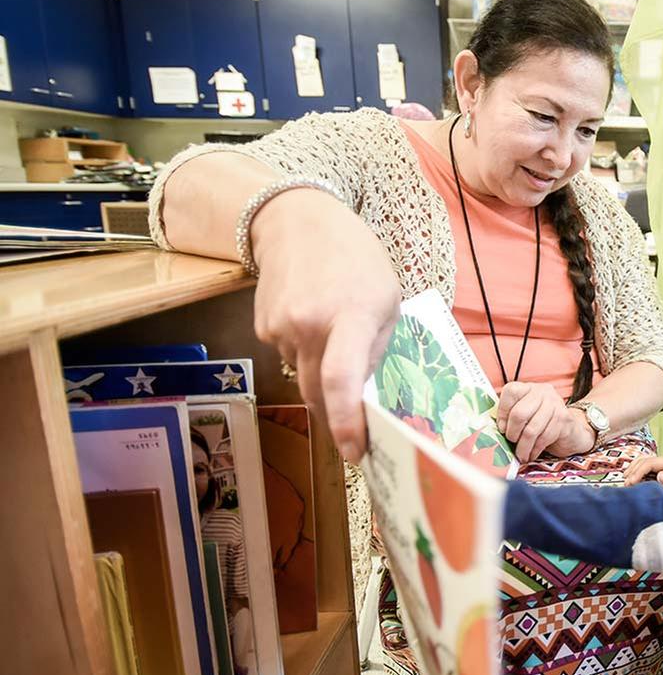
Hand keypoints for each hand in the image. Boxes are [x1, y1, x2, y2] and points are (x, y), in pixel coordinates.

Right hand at [252, 189, 400, 462]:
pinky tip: (313, 324)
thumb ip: (379, 348)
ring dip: (322, 376)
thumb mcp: (388, 299)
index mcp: (352, 316)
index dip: (346, 422)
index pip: (343, 379)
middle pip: (319, 393)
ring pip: (304, 377)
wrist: (297, 222)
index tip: (356, 452)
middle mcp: (310, 324)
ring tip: (336, 339)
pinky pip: (289, 358)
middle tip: (356, 427)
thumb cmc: (357, 259)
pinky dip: (305, 354)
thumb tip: (368, 398)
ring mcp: (281, 327)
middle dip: (337, 414)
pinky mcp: (263, 328)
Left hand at [496, 382, 587, 461]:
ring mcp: (555, 404)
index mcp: (529, 388)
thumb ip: (510, 417)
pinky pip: (544, 438)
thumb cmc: (542, 425)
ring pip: (531, 429)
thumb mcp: (525, 416)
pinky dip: (534, 450)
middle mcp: (543, 392)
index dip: (502, 412)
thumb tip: (493, 430)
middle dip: (512, 433)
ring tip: (521, 454)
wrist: (571, 432)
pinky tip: (531, 454)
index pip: (511, 391)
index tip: (502, 428)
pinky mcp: (564, 419)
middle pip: (519, 413)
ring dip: (523, 446)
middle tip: (511, 442)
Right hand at [623, 456, 662, 485]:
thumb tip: (660, 476)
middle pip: (643, 460)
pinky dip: (636, 471)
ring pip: (642, 462)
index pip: (648, 463)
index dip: (638, 472)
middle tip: (626, 484)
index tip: (631, 483)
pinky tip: (632, 479)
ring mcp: (660, 464)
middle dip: (633, 471)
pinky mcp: (658, 470)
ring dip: (632, 470)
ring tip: (626, 480)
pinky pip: (644, 467)